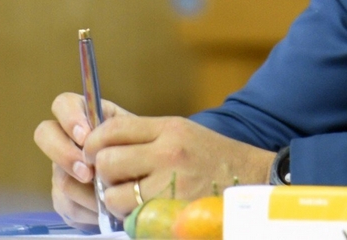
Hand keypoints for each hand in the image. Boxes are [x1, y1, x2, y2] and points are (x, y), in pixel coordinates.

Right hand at [33, 92, 131, 230]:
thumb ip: (120, 134)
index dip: (69, 118)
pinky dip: (88, 210)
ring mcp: (62, 169)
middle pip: (45, 134)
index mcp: (86, 117)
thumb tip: (102, 146)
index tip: (86, 135)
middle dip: (65, 154)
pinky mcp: (63, 197)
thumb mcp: (136, 137)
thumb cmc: (141, 152)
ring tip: (106, 197)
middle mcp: (68, 140)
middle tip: (88, 172)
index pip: (63, 104)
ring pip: (60, 177)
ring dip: (85, 190)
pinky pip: (67, 204)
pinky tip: (104, 211)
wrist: (144, 184)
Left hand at [85, 115, 275, 218]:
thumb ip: (144, 136)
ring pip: (114, 195)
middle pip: (107, 162)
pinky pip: (132, 219)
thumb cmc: (213, 157)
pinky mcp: (173, 213)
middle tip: (112, 179)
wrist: (253, 179)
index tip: (92, 152)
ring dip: (115, 200)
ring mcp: (171, 185)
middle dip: (102, 174)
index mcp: (169, 128)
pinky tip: (145, 211)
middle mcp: (169, 153)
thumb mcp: (182, 132)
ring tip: (131, 198)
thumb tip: (99, 144)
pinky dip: (132, 218)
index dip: (93, 142)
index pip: (112, 129)